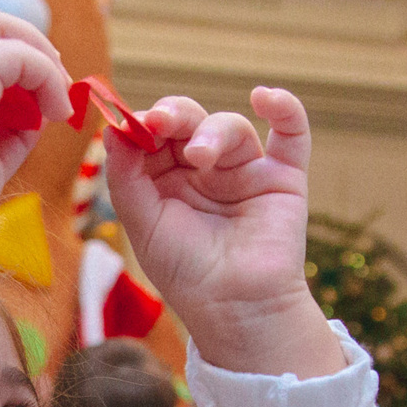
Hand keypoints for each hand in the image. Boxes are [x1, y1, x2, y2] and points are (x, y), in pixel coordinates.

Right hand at [0, 10, 69, 275]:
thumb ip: (5, 127)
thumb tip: (40, 112)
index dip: (3, 53)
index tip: (33, 85)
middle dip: (25, 40)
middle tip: (56, 74)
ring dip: (38, 56)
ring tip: (59, 95)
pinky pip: (19, 56)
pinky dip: (46, 77)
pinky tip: (56, 110)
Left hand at [104, 87, 342, 376]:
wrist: (234, 309)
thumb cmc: (186, 273)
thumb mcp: (142, 223)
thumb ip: (126, 175)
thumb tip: (114, 127)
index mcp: (167, 178)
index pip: (154, 135)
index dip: (144, 123)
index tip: (133, 122)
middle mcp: (206, 170)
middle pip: (190, 122)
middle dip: (174, 116)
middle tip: (160, 123)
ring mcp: (245, 171)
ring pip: (230, 127)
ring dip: (212, 132)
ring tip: (200, 157)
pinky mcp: (283, 178)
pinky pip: (292, 134)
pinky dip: (284, 109)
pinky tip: (264, 97)